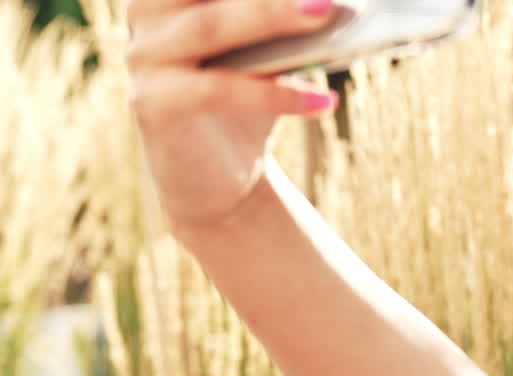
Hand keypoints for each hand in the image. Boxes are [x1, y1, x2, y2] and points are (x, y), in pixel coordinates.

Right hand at [125, 0, 340, 229]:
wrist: (219, 180)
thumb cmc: (249, 101)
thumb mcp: (269, 50)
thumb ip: (288, 17)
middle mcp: (148, 11)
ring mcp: (144, 56)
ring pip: (210, 27)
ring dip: (272, 16)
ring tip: (327, 13)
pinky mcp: (152, 104)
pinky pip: (217, 89)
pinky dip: (277, 95)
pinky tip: (324, 101)